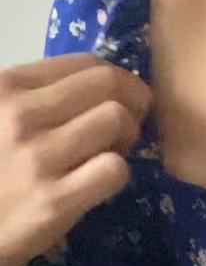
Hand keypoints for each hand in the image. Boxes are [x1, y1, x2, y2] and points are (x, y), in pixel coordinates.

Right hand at [0, 53, 151, 265]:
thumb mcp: (0, 116)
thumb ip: (37, 95)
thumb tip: (102, 84)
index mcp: (8, 87)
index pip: (87, 64)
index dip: (118, 80)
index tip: (121, 100)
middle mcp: (20, 115)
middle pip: (108, 85)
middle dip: (132, 103)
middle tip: (128, 127)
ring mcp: (38, 158)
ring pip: (116, 120)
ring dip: (127, 138)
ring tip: (110, 154)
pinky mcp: (55, 201)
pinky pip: (114, 169)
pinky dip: (118, 173)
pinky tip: (101, 182)